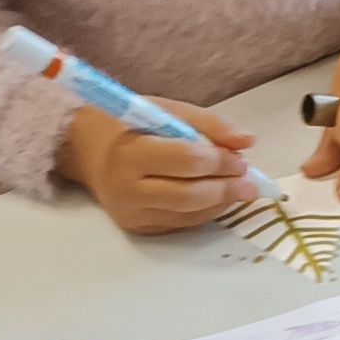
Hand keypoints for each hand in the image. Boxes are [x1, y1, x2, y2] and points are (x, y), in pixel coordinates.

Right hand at [60, 95, 256, 235]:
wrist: (90, 151)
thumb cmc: (130, 126)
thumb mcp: (167, 111)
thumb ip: (210, 124)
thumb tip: (247, 140)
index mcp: (131, 153)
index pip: (186, 161)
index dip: (219, 161)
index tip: (240, 158)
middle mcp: (127, 188)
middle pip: (189, 195)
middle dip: (226, 188)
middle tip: (249, 181)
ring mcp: (131, 213)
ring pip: (188, 214)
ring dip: (221, 202)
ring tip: (240, 188)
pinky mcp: (137, 228)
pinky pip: (180, 224)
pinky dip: (205, 211)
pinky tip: (218, 198)